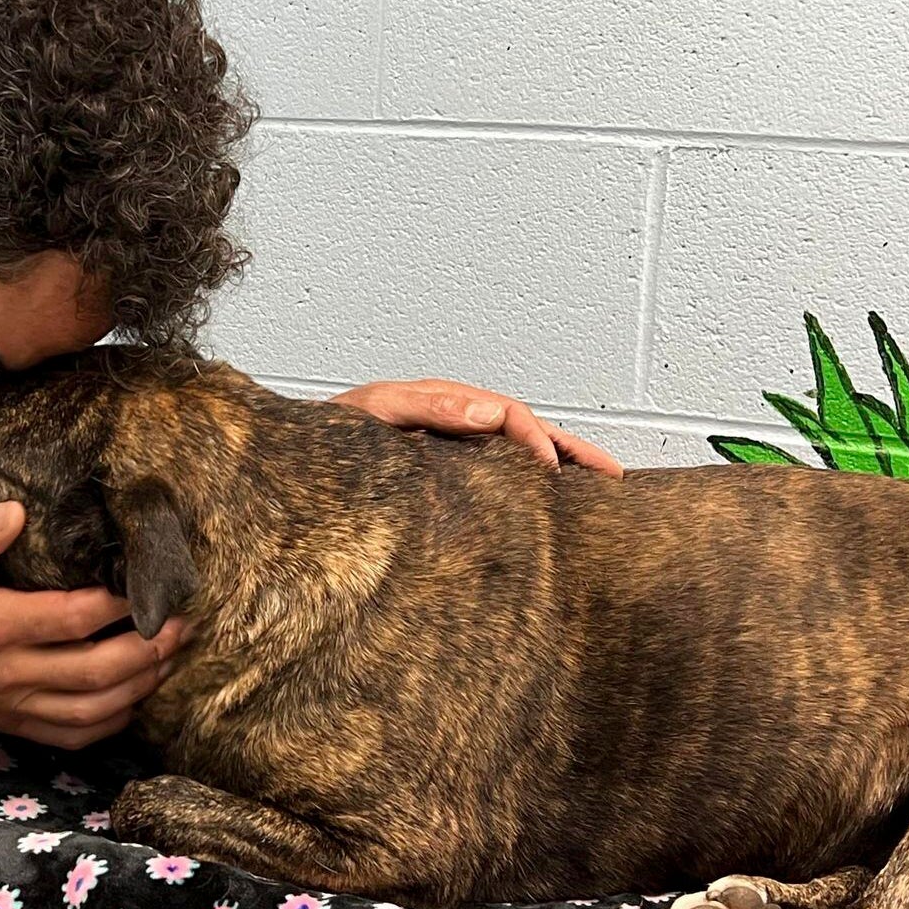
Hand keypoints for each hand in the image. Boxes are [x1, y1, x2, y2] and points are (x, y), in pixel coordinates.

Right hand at [0, 501, 185, 747]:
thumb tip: (15, 514)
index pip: (70, 618)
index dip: (116, 604)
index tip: (145, 583)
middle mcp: (5, 672)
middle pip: (94, 672)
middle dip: (146, 649)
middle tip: (178, 624)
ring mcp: (9, 704)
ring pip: (90, 711)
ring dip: (138, 686)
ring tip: (168, 656)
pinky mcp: (10, 723)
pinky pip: (70, 736)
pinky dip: (110, 722)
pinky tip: (133, 695)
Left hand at [330, 378, 623, 476]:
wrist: (295, 461)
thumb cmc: (330, 437)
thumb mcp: (374, 413)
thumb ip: (426, 408)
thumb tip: (489, 412)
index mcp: (443, 404)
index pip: (507, 413)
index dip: (536, 439)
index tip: (554, 472)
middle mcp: (452, 422)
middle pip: (525, 431)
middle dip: (571, 450)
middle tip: (614, 476)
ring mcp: (450, 447)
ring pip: (516, 454)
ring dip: (560, 467)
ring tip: (602, 488)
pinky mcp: (442, 473)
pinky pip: (494, 473)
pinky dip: (528, 483)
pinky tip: (548, 505)